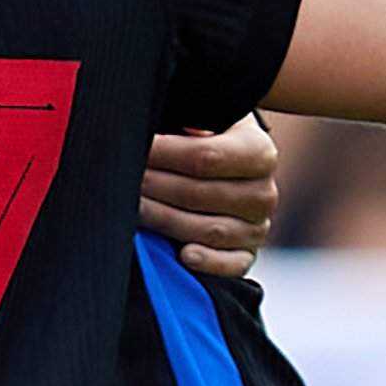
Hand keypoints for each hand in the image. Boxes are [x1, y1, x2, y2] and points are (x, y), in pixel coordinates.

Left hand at [138, 115, 279, 276]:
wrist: (228, 174)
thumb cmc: (207, 142)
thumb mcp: (208, 120)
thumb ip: (197, 120)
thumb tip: (187, 129)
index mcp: (259, 152)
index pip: (205, 156)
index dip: (163, 153)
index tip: (135, 147)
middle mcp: (263, 192)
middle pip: (199, 194)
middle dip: (154, 186)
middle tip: (121, 179)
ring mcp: (257, 227)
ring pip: (207, 230)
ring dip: (164, 220)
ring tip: (132, 209)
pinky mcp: (246, 255)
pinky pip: (230, 264)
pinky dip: (207, 262)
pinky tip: (183, 255)